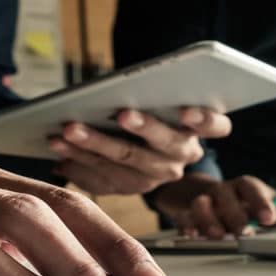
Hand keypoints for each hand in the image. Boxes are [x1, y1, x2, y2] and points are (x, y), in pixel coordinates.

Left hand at [49, 107, 231, 194]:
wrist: (144, 146)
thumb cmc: (148, 108)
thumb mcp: (159, 98)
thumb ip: (155, 90)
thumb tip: (123, 86)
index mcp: (198, 131)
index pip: (216, 126)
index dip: (204, 119)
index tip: (187, 109)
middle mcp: (182, 157)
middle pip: (163, 144)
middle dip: (141, 129)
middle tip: (121, 113)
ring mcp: (156, 177)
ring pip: (126, 164)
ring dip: (94, 147)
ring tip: (67, 131)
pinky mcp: (130, 189)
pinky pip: (104, 181)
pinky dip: (80, 165)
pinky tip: (59, 154)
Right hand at [151, 174, 275, 238]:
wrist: (197, 193)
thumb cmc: (242, 203)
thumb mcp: (270, 206)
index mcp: (248, 188)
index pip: (258, 190)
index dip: (264, 203)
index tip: (270, 219)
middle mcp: (226, 191)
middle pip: (230, 194)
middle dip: (237, 212)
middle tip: (245, 229)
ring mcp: (204, 200)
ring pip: (203, 203)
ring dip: (211, 219)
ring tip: (218, 235)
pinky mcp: (185, 211)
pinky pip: (183, 216)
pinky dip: (188, 225)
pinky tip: (192, 234)